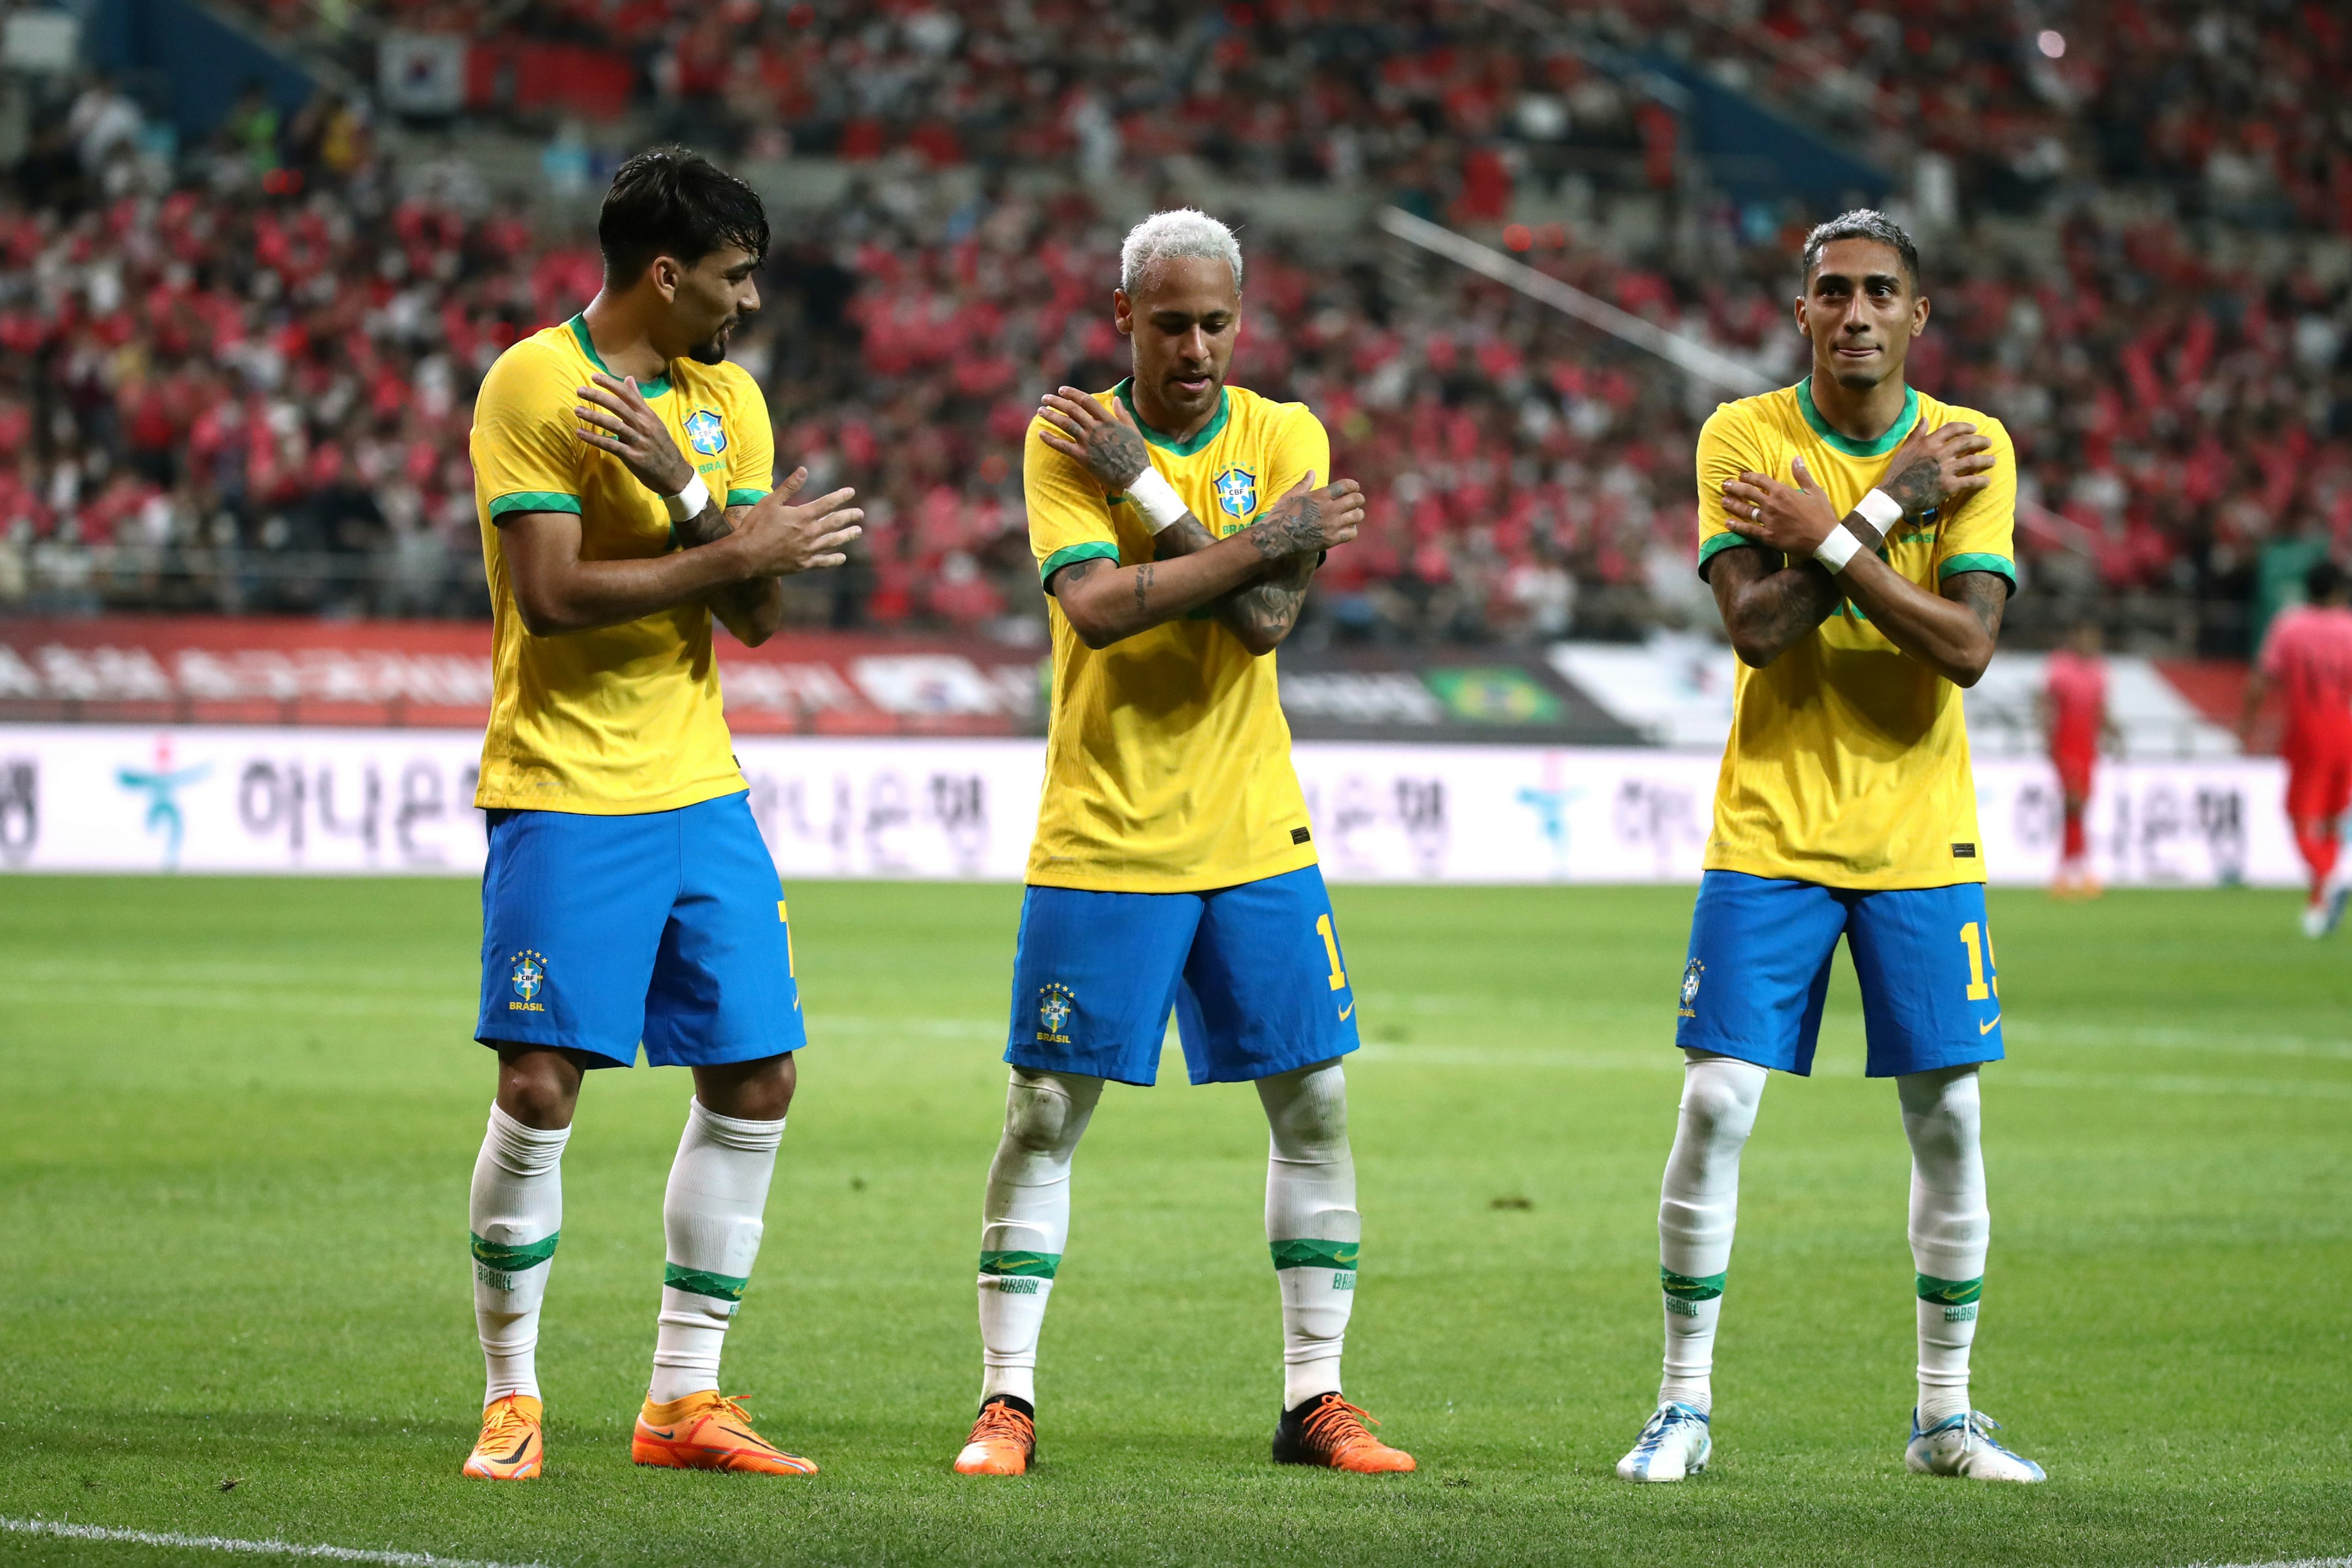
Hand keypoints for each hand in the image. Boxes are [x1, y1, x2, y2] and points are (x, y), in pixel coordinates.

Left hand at [575, 373, 696, 496]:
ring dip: (594, 416)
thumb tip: (628, 379)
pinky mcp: (632, 456)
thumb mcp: (654, 421)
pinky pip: (611, 445)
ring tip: (577, 410)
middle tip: (580, 390)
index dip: (611, 384)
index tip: (594, 376)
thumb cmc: (662, 446)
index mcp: (648, 415)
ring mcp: (638, 441)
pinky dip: (595, 439)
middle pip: (618, 406)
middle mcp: (644, 425)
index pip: (628, 395)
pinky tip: (581, 433)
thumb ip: (639, 401)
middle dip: (598, 396)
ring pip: (613, 424)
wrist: (674, 474)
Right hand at [728, 476, 862, 575]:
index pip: (827, 503)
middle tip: (860, 514)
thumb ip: (789, 487)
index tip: (851, 492)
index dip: (840, 497)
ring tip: (857, 531)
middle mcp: (809, 533)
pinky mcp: (803, 564)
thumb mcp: (770, 502)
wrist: (746, 555)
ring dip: (847, 536)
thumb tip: (803, 470)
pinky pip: (823, 562)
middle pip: (835, 522)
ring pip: (833, 541)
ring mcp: (807, 550)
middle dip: (849, 516)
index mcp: (802, 516)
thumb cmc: (755, 526)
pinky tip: (842, 558)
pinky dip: (834, 560)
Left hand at [1037, 386, 1150, 488]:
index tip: (1062, 390)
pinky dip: (1050, 439)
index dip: (1072, 393)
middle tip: (1045, 398)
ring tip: (1040, 411)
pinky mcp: (1083, 458)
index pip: (1086, 401)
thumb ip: (1123, 413)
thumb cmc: (1136, 454)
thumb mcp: (1133, 430)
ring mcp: (1089, 443)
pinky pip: (1062, 446)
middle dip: (1056, 402)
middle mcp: (1096, 429)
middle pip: (1072, 410)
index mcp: (1108, 421)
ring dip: (1050, 416)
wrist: (1135, 477)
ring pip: (1065, 425)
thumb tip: (1116, 398)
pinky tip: (1040, 434)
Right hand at [1239, 471, 1363, 559]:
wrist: (1276, 538)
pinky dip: (1352, 529)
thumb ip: (1304, 484)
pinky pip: (1351, 533)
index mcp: (1320, 496)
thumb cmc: (1281, 514)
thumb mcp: (1291, 495)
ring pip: (1357, 516)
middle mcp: (1329, 509)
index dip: (1353, 485)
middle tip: (1357, 501)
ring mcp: (1331, 525)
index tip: (1354, 488)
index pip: (1346, 486)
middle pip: (1355, 500)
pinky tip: (1348, 528)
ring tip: (1354, 514)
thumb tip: (1312, 472)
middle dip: (1359, 499)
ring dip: (1357, 514)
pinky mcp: (1331, 540)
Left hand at [1722, 457, 1841, 554]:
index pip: (1761, 480)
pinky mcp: (1768, 536)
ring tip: (1723, 501)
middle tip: (1725, 485)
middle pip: (1748, 493)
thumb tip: (1796, 458)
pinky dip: (1737, 526)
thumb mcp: (1815, 491)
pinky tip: (1727, 523)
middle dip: (1735, 487)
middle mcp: (1772, 504)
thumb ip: (1802, 475)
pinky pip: (1748, 530)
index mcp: (1783, 492)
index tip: (1741, 475)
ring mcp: (1768, 521)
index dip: (1749, 476)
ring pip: (1745, 510)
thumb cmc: (1822, 514)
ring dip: (1733, 505)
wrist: (1825, 539)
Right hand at [1879, 419, 1995, 519]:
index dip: (1965, 427)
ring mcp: (1946, 470)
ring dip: (1985, 460)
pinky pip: (1970, 481)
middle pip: (1966, 442)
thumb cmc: (1897, 472)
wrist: (1895, 496)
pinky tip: (1987, 480)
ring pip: (1972, 461)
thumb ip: (1917, 434)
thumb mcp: (1905, 449)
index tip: (1974, 428)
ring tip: (1992, 460)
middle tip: (1988, 443)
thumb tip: (1925, 419)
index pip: (1952, 429)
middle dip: (1980, 441)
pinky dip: (1981, 481)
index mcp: (1929, 443)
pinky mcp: (1949, 486)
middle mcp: (1940, 453)